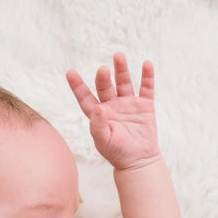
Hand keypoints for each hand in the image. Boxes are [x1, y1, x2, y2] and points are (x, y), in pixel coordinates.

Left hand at [66, 53, 158, 170]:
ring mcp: (128, 103)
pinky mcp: (144, 105)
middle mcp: (112, 105)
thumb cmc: (117, 153)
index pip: (85, 97)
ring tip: (118, 56)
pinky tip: (146, 64)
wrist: (139, 161)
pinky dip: (147, 76)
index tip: (70, 72)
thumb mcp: (103, 141)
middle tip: (103, 70)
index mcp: (98, 114)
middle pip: (105, 86)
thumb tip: (98, 108)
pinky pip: (146, 88)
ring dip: (121, 69)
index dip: (77, 85)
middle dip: (103, 78)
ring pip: (124, 82)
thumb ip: (98, 126)